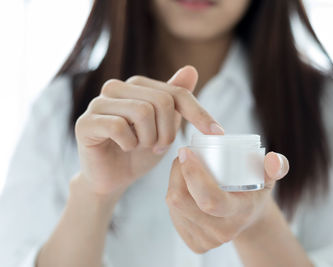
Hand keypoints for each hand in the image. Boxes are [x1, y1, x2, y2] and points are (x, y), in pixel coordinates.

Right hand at [74, 66, 223, 196]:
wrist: (113, 177)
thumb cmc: (141, 151)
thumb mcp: (166, 126)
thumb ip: (176, 99)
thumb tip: (191, 68)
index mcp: (137, 85)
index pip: (177, 92)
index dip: (199, 113)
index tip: (217, 133)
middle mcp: (116, 87)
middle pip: (162, 101)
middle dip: (168, 132)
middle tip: (159, 146)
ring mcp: (98, 103)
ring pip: (142, 112)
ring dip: (149, 139)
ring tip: (143, 147)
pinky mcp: (85, 122)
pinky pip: (119, 127)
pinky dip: (129, 144)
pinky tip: (125, 148)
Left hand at [166, 148, 288, 252]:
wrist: (248, 219)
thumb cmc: (255, 192)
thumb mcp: (268, 177)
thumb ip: (276, 166)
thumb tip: (273, 160)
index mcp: (239, 213)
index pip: (209, 198)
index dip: (192, 173)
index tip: (186, 151)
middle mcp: (221, 232)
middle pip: (182, 201)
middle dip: (177, 172)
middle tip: (184, 155)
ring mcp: (206, 240)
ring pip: (174, 206)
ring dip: (173, 181)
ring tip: (184, 167)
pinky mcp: (194, 243)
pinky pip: (173, 214)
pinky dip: (174, 194)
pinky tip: (183, 185)